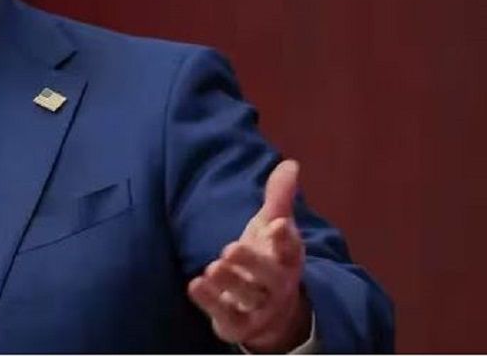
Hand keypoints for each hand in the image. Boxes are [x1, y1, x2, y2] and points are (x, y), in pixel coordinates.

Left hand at [187, 159, 311, 351]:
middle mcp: (277, 286)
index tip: (279, 224)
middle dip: (252, 264)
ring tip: (213, 267)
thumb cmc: (269, 259)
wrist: (273, 312)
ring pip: (248, 298)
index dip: (286, 239)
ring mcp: (259, 308)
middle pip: (269, 277)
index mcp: (288, 259)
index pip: (291, 250)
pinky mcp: (238, 323)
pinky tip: (195, 284)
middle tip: (231, 248)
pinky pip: (225, 315)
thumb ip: (279, 197)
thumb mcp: (273, 227)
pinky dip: (210, 302)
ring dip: (230, 283)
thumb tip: (290, 164)